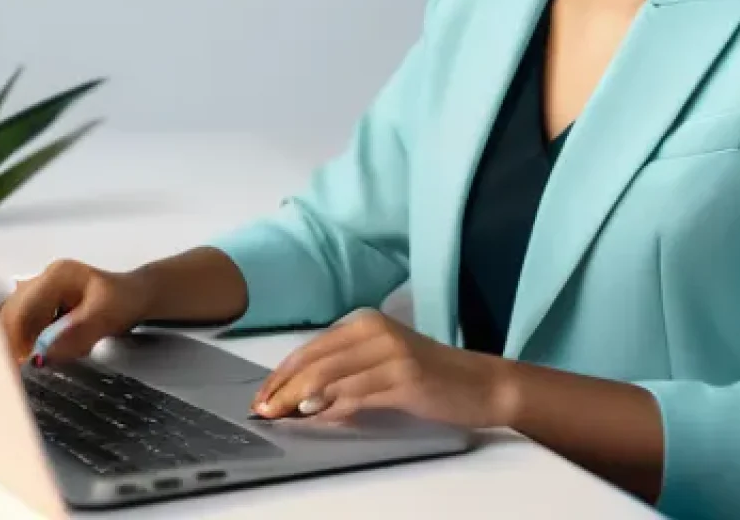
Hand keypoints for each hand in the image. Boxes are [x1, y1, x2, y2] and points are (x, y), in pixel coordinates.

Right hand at [0, 258, 151, 364]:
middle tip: (22, 370)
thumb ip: (75, 335)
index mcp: (58, 275)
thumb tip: (42, 354)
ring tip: (37, 359)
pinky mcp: (40, 303)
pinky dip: (28, 342)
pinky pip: (22, 325)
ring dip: (20, 343)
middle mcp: (43, 278)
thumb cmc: (124, 301)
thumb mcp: (105, 318)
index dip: (17, 340)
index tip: (20, 366)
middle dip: (15, 344)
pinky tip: (42, 351)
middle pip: (10, 314)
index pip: (22, 310)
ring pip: (13, 321)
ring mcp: (39, 289)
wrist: (135, 296)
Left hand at [250, 309, 514, 427]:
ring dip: (301, 399)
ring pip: (333, 376)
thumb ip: (344, 372)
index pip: (311, 348)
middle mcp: (376, 331)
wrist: (479, 383)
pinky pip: (359, 393)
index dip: (281, 373)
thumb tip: (299, 396)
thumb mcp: (381, 363)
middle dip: (283, 387)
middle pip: (316, 361)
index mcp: (366, 323)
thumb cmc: (427, 375)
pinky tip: (319, 416)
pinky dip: (334, 406)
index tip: (260, 396)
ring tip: (281, 416)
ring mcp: (392, 353)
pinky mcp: (406, 378)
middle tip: (261, 411)